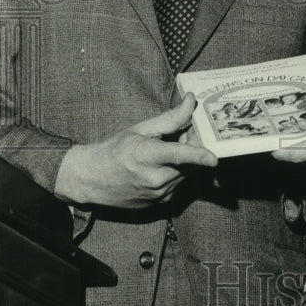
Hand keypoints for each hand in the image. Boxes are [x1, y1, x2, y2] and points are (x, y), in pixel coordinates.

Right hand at [54, 93, 216, 207]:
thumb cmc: (114, 150)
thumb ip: (170, 119)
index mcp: (146, 156)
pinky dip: (177, 172)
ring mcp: (159, 194)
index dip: (197, 156)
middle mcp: (155, 179)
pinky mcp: (161, 203)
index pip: (178, 155)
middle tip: (181, 133)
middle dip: (191, 145)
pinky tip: (162, 166)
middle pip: (188, 161)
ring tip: (166, 149)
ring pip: (187, 173)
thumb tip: (191, 103)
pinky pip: (179, 183)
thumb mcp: (140, 129)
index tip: (213, 159)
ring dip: (185, 160)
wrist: (91, 180)